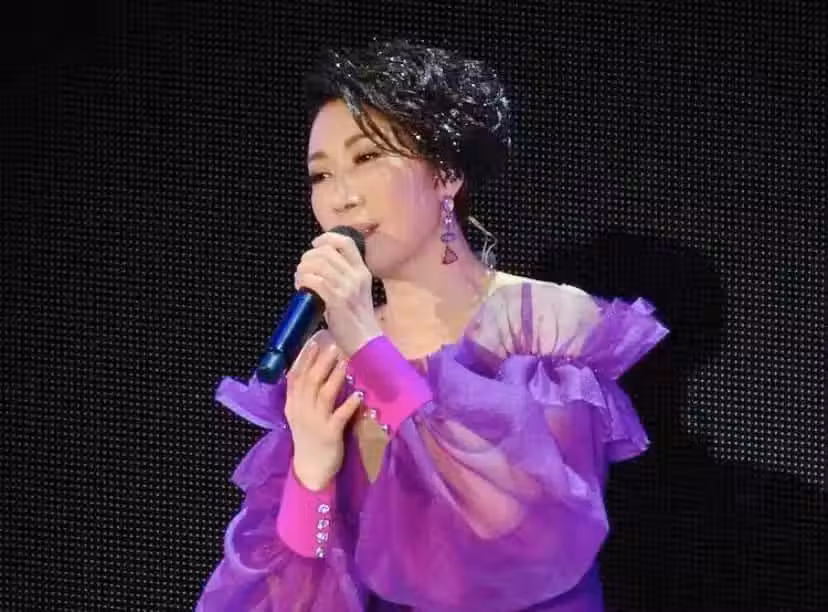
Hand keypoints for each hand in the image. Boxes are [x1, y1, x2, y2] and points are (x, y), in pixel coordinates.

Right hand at [284, 331, 362, 490]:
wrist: (310, 470)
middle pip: (310, 382)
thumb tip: (313, 369)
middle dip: (321, 362)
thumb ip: (303, 395)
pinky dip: (349, 405)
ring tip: (345, 363)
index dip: (304, 359)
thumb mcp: (299, 415)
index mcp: (292, 405)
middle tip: (333, 346)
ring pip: (324, 395)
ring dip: (334, 378)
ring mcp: (315, 423)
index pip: (296, 377)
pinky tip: (358, 396)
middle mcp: (301, 411)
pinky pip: (340, 417)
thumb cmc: (308, 439)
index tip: (314, 342)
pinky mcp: (329, 435)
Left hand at [294, 231, 381, 355]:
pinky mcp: (337, 300)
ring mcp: (347, 288)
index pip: (346, 242)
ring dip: (302, 270)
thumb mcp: (356, 290)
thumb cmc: (356, 319)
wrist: (365, 341)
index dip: (327, 238)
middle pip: (326, 252)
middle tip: (302, 269)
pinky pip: (314, 281)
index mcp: (362, 271)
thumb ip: (343, 275)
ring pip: (317, 265)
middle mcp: (356, 276)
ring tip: (300, 279)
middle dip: (308, 257)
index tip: (315, 244)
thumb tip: (318, 264)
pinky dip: (303, 281)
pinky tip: (301, 288)